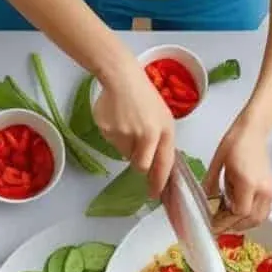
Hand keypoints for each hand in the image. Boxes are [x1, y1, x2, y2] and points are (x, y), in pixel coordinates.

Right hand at [93, 60, 176, 196]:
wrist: (121, 77)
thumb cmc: (145, 98)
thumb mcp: (163, 118)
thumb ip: (161, 143)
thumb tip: (154, 168)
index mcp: (164, 131)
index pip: (162, 164)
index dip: (158, 182)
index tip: (154, 195)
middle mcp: (147, 135)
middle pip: (140, 165)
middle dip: (138, 162)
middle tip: (136, 147)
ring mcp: (126, 134)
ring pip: (125, 154)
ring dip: (126, 144)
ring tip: (128, 122)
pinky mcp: (108, 132)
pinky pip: (112, 143)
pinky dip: (115, 135)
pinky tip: (117, 119)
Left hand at [205, 119, 271, 230]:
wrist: (253, 131)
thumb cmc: (236, 142)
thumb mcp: (217, 165)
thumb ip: (211, 187)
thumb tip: (206, 205)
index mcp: (249, 182)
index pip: (239, 213)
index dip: (225, 222)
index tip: (213, 224)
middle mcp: (263, 189)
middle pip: (249, 219)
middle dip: (232, 225)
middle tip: (217, 225)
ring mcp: (270, 191)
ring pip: (258, 219)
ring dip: (242, 224)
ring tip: (226, 219)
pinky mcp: (271, 191)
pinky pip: (263, 213)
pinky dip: (251, 218)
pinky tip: (238, 213)